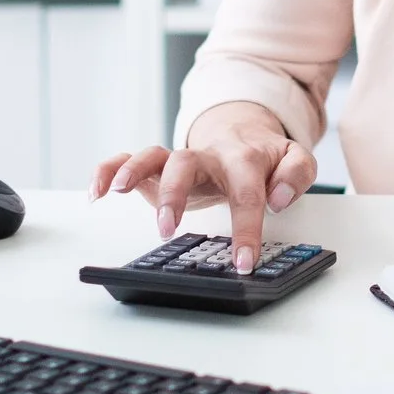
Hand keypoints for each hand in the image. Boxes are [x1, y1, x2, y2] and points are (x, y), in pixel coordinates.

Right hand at [90, 101, 315, 274]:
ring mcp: (180, 159)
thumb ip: (296, 174)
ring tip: (119, 191)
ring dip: (134, 171)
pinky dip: (108, 169)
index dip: (246, 229)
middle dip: (175, 194)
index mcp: (243, 158)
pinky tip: (97, 190)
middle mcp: (207, 156)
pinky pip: (128, 158)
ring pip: (153, 156)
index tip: (243, 262)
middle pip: (187, 164)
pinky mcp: (159, 165)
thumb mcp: (294, 160)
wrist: (244, 131)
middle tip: (166, 229)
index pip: (246, 193)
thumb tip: (278, 197)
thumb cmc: (265, 157)